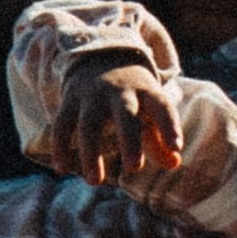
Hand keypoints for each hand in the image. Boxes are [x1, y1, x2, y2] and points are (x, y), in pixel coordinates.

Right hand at [44, 61, 184, 188]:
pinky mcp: (70, 98)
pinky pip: (62, 123)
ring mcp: (92, 94)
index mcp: (146, 91)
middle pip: (125, 114)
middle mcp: (120, 91)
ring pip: (89, 124)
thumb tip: (174, 163)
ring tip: (94, 181)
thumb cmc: (132, 95)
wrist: (100, 56)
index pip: (161, 106)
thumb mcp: (150, 109)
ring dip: (90, 153)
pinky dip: (60, 146)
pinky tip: (62, 168)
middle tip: (133, 168)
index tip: (176, 147)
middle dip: (130, 140)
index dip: (170, 125)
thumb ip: (161, 138)